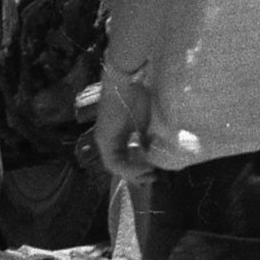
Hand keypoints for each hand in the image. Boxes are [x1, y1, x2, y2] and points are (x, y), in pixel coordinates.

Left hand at [98, 70, 159, 185]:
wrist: (127, 80)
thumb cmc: (139, 95)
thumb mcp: (147, 121)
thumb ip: (147, 138)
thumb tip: (155, 154)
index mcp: (117, 135)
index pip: (124, 159)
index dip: (138, 170)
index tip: (154, 174)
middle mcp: (107, 140)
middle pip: (118, 166)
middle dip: (136, 175)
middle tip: (152, 179)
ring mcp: (103, 140)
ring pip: (115, 167)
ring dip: (133, 173)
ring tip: (149, 174)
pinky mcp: (104, 139)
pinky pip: (113, 162)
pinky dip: (128, 168)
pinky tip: (143, 167)